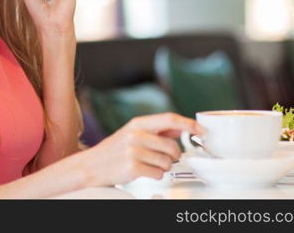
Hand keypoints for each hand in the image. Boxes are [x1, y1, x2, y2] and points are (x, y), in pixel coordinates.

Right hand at [78, 112, 204, 186]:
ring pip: (167, 161)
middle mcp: (136, 134)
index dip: (188, 124)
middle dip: (173, 155)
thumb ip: (157, 130)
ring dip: (163, 166)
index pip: (169, 119)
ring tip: (148, 164)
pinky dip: (155, 175)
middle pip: (172, 145)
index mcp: (138, 123)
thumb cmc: (114, 150)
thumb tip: (180, 127)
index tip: (201, 129)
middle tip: (164, 157)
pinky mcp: (133, 167)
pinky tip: (143, 171)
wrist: (92, 165)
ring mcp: (134, 151)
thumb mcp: (133, 133)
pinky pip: (159, 173)